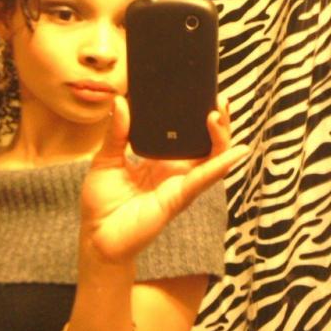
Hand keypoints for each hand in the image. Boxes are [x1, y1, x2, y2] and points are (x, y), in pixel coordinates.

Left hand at [80, 95, 247, 262]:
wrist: (96, 237)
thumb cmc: (102, 203)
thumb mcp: (106, 159)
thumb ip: (116, 132)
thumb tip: (120, 101)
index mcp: (161, 160)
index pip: (187, 134)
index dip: (198, 116)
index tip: (202, 93)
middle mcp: (176, 172)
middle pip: (207, 144)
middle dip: (219, 122)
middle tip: (220, 99)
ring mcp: (180, 185)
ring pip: (212, 159)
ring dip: (221, 137)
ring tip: (218, 114)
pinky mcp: (178, 198)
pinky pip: (202, 179)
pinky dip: (220, 165)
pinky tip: (234, 153)